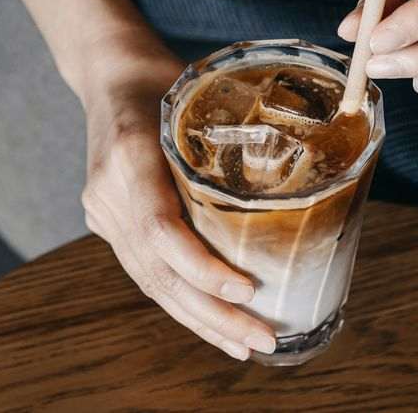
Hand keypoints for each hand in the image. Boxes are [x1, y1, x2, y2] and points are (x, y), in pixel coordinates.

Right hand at [78, 35, 276, 359]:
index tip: (247, 290)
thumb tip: (315, 174)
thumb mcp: (203, 93)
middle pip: (158, 270)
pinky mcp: (107, 223)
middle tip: (262, 339)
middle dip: (212, 314)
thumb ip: (239, 134)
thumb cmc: (168, 78)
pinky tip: (213, 324)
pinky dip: (183, 302)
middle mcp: (108, 189)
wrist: (110, 73)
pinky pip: (146, 272)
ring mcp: (102, 210)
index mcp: (130, 152)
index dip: (202, 268)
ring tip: (245, 345)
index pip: (160, 229)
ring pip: (150, 282)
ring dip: (200, 319)